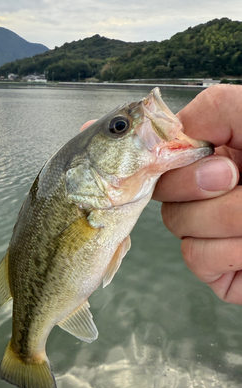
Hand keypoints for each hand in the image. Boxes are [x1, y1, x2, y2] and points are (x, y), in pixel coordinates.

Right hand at [152, 84, 241, 303]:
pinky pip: (195, 255)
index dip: (176, 157)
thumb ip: (218, 110)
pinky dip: (229, 251)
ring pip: (177, 221)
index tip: (218, 161)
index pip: (166, 151)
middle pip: (165, 188)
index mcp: (220, 152)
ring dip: (224, 218)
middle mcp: (209, 189)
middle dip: (198, 185)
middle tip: (237, 178)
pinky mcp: (214, 265)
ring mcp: (209, 228)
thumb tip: (177, 134)